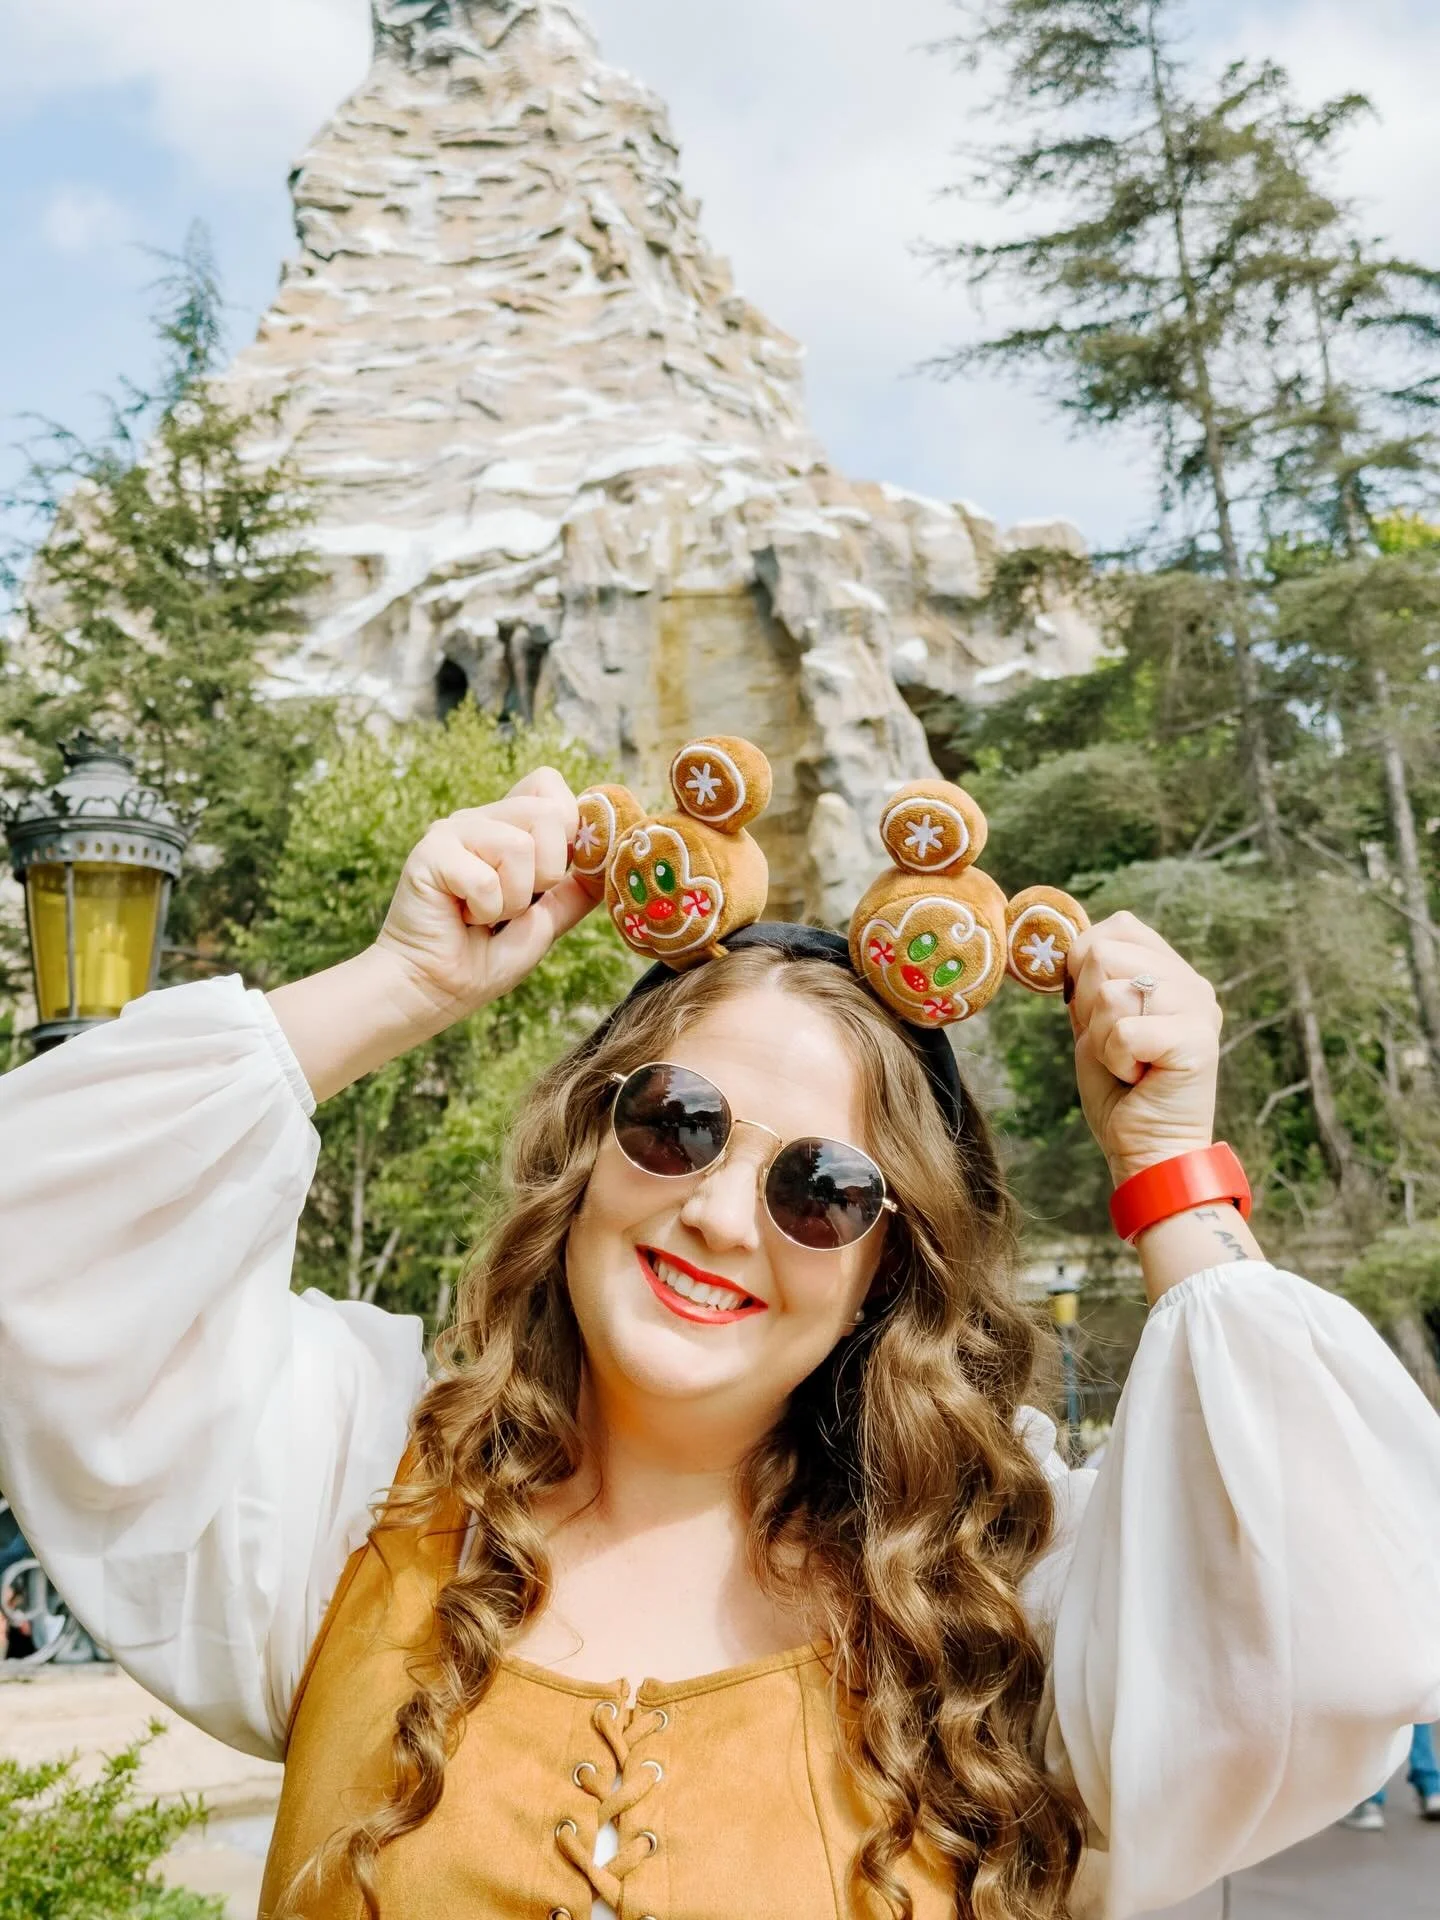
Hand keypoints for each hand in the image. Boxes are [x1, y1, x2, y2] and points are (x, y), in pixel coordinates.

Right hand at [372, 767, 595, 1029]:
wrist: (432, 991)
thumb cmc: (481, 959)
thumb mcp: (544, 924)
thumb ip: (573, 892)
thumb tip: (606, 862)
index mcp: (506, 828)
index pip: (548, 785)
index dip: (568, 825)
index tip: (553, 876)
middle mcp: (480, 821)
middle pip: (547, 812)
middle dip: (548, 873)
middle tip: (515, 904)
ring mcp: (453, 832)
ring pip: (520, 845)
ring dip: (513, 899)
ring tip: (486, 915)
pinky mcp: (430, 853)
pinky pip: (485, 877)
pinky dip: (484, 910)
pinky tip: (462, 917)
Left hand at [1065, 911, 1222, 1185]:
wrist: (1146, 1149)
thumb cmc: (1120, 1091)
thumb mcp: (1096, 1023)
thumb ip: (1090, 982)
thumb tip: (1067, 943)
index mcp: (1171, 973)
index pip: (1119, 926)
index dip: (1084, 964)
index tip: (1092, 1011)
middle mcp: (1191, 983)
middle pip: (1104, 953)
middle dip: (1087, 1005)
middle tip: (1115, 1044)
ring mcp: (1198, 1008)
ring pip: (1110, 992)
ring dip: (1102, 1037)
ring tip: (1129, 1063)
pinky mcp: (1196, 1040)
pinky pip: (1123, 1030)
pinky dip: (1115, 1059)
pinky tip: (1138, 1076)